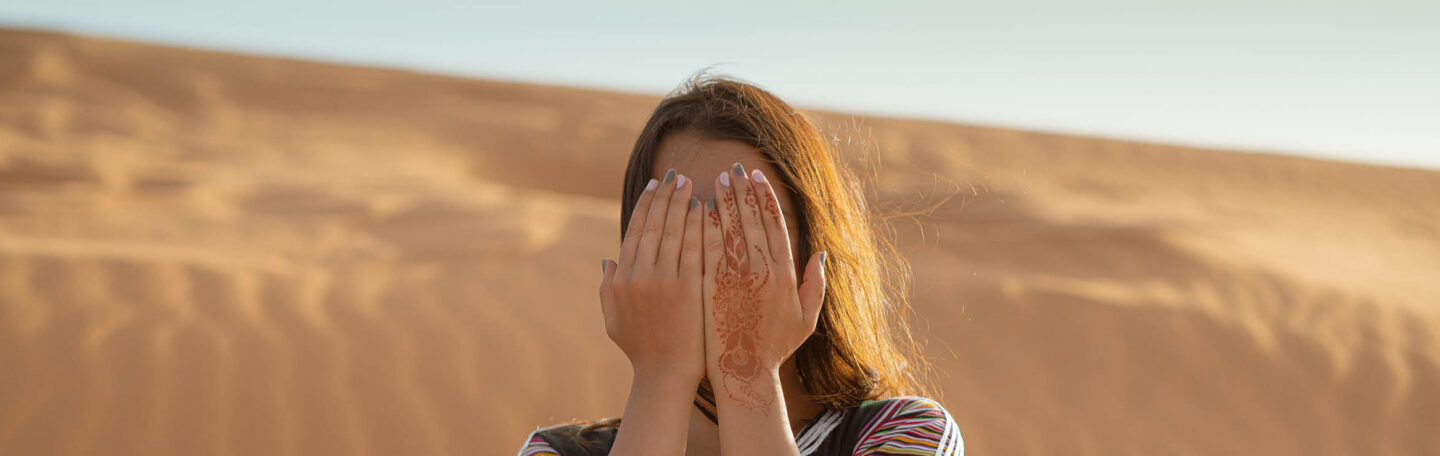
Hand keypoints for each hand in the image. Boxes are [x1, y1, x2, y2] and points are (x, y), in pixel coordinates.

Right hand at [600, 170, 705, 381]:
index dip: (645, 206)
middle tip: (675, 175)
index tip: (655, 187)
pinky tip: (703, 208)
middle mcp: (641, 276)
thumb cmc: (641, 351)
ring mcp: (665, 281)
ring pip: (673, 231)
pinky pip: (694, 248)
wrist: (665, 375)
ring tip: (689, 183)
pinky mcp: (689, 288)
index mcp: (623, 280)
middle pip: (653, 225)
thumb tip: (606, 261)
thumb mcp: (614, 320)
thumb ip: (608, 288)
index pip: (635, 232)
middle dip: (665, 196)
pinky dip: (697, 225)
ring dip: (681, 203)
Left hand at [701, 163, 827, 410]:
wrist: (743, 370)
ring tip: (718, 180)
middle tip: (734, 170)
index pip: (774, 225)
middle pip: (751, 221)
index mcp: (785, 274)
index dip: (765, 199)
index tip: (757, 179)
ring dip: (724, 201)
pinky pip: (709, 248)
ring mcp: (735, 277)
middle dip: (742, 192)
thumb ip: (815, 284)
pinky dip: (706, 226)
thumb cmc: (776, 346)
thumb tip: (821, 253)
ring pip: (729, 229)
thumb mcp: (806, 318)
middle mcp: (761, 271)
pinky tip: (701, 209)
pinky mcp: (712, 285)